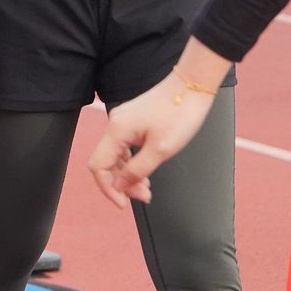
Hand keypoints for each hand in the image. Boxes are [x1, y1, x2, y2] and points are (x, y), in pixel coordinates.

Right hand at [87, 41, 223, 207]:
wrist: (192, 85)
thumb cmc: (179, 114)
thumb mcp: (161, 150)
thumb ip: (137, 170)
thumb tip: (119, 186)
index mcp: (117, 130)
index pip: (98, 166)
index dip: (108, 189)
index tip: (124, 204)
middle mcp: (115, 124)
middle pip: (106, 162)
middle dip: (121, 184)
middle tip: (145, 197)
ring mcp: (123, 121)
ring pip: (116, 156)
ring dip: (128, 175)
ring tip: (147, 189)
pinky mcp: (133, 120)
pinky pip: (124, 147)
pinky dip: (133, 162)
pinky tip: (146, 171)